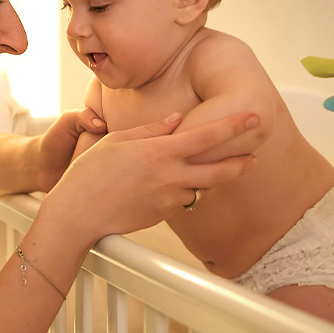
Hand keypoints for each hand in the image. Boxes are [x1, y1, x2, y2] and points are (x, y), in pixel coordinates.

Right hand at [34, 111, 259, 253]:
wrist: (78, 213)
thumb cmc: (90, 172)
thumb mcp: (118, 140)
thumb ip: (152, 130)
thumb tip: (177, 119)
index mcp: (160, 152)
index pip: (208, 136)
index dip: (234, 125)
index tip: (254, 117)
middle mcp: (170, 176)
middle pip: (220, 170)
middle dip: (241, 162)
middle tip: (253, 156)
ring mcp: (168, 199)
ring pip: (200, 188)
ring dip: (203, 180)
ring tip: (198, 171)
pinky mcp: (163, 215)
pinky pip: (180, 201)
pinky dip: (179, 193)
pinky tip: (162, 188)